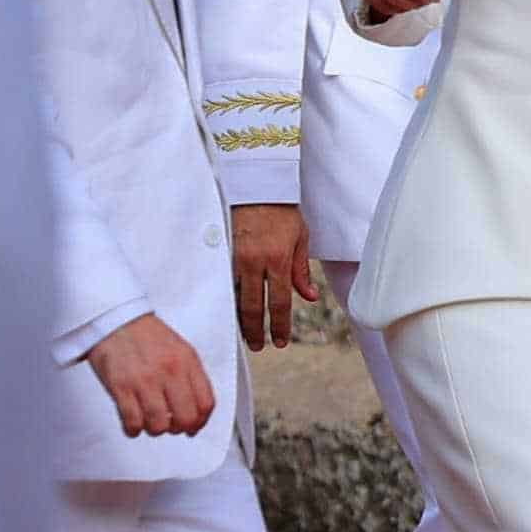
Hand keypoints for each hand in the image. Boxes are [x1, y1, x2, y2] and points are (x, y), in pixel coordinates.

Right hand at [85, 315, 216, 436]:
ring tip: (149, 421)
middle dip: (179, 428)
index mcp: (187, 361)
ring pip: (159, 425)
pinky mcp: (121, 387)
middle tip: (171, 425)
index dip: (201, 422)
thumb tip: (197, 408)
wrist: (115, 319)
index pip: (205, 403)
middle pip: (185, 418)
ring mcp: (145, 380)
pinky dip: (134, 429)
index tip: (194, 427)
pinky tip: (134, 422)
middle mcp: (169, 371)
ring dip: (155, 429)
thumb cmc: (145, 336)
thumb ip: (191, 377)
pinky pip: (133, 422)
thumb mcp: (179, 349)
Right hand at [230, 203, 317, 348]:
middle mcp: (255, 262)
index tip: (280, 342)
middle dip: (256, 331)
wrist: (257, 184)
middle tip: (259, 347)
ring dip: (239, 320)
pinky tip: (228, 311)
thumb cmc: (282, 210)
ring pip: (234, 298)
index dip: (280, 326)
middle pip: (253, 307)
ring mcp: (235, 257)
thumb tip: (309, 297)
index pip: (279, 302)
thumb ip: (301, 270)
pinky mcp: (221, 251)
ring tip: (244, 335)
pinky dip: (227, 299)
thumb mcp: (300, 238)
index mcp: (278, 259)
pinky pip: (224, 282)